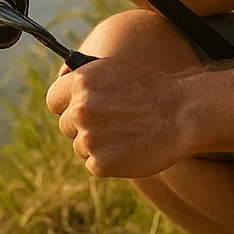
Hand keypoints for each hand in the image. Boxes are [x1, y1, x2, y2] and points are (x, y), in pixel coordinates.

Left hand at [45, 59, 194, 177]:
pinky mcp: (100, 163)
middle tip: (110, 122)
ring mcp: (89, 138)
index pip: (53, 99)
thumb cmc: (150, 89)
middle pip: (65, 125)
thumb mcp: (114, 69)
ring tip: (125, 133)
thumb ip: (86, 78)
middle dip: (83, 125)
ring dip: (97, 144)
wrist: (180, 113)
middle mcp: (80, 109)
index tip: (75, 108)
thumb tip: (63, 82)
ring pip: (80, 146)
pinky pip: (94, 164)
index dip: (66, 104)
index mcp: (82, 82)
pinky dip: (108, 160)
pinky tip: (128, 148)